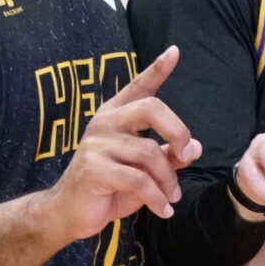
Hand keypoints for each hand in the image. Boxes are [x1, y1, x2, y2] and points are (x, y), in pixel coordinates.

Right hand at [47, 48, 200, 238]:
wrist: (69, 214)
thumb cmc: (110, 188)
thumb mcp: (144, 171)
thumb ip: (168, 156)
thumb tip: (195, 147)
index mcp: (115, 115)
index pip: (139, 86)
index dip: (158, 69)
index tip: (175, 51)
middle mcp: (105, 122)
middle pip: (151, 108)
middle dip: (177, 132)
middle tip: (186, 155)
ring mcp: (97, 144)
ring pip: (149, 153)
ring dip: (168, 180)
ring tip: (171, 197)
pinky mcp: (94, 168)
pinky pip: (138, 180)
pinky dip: (156, 198)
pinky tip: (163, 210)